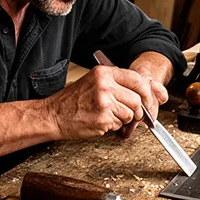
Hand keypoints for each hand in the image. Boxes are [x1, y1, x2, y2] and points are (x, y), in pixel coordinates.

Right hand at [43, 66, 158, 139]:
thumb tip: (141, 91)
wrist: (53, 115)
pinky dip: (113, 126)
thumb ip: (115, 84)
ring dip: (123, 119)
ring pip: (130, 114)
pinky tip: (100, 121)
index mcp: (103, 73)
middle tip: (128, 113)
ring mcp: (104, 102)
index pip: (136, 79)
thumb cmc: (72, 101)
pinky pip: (119, 124)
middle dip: (136, 110)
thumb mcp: (93, 82)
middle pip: (137, 99)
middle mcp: (105, 85)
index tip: (146, 100)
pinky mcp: (102, 118)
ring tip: (107, 116)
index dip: (145, 92)